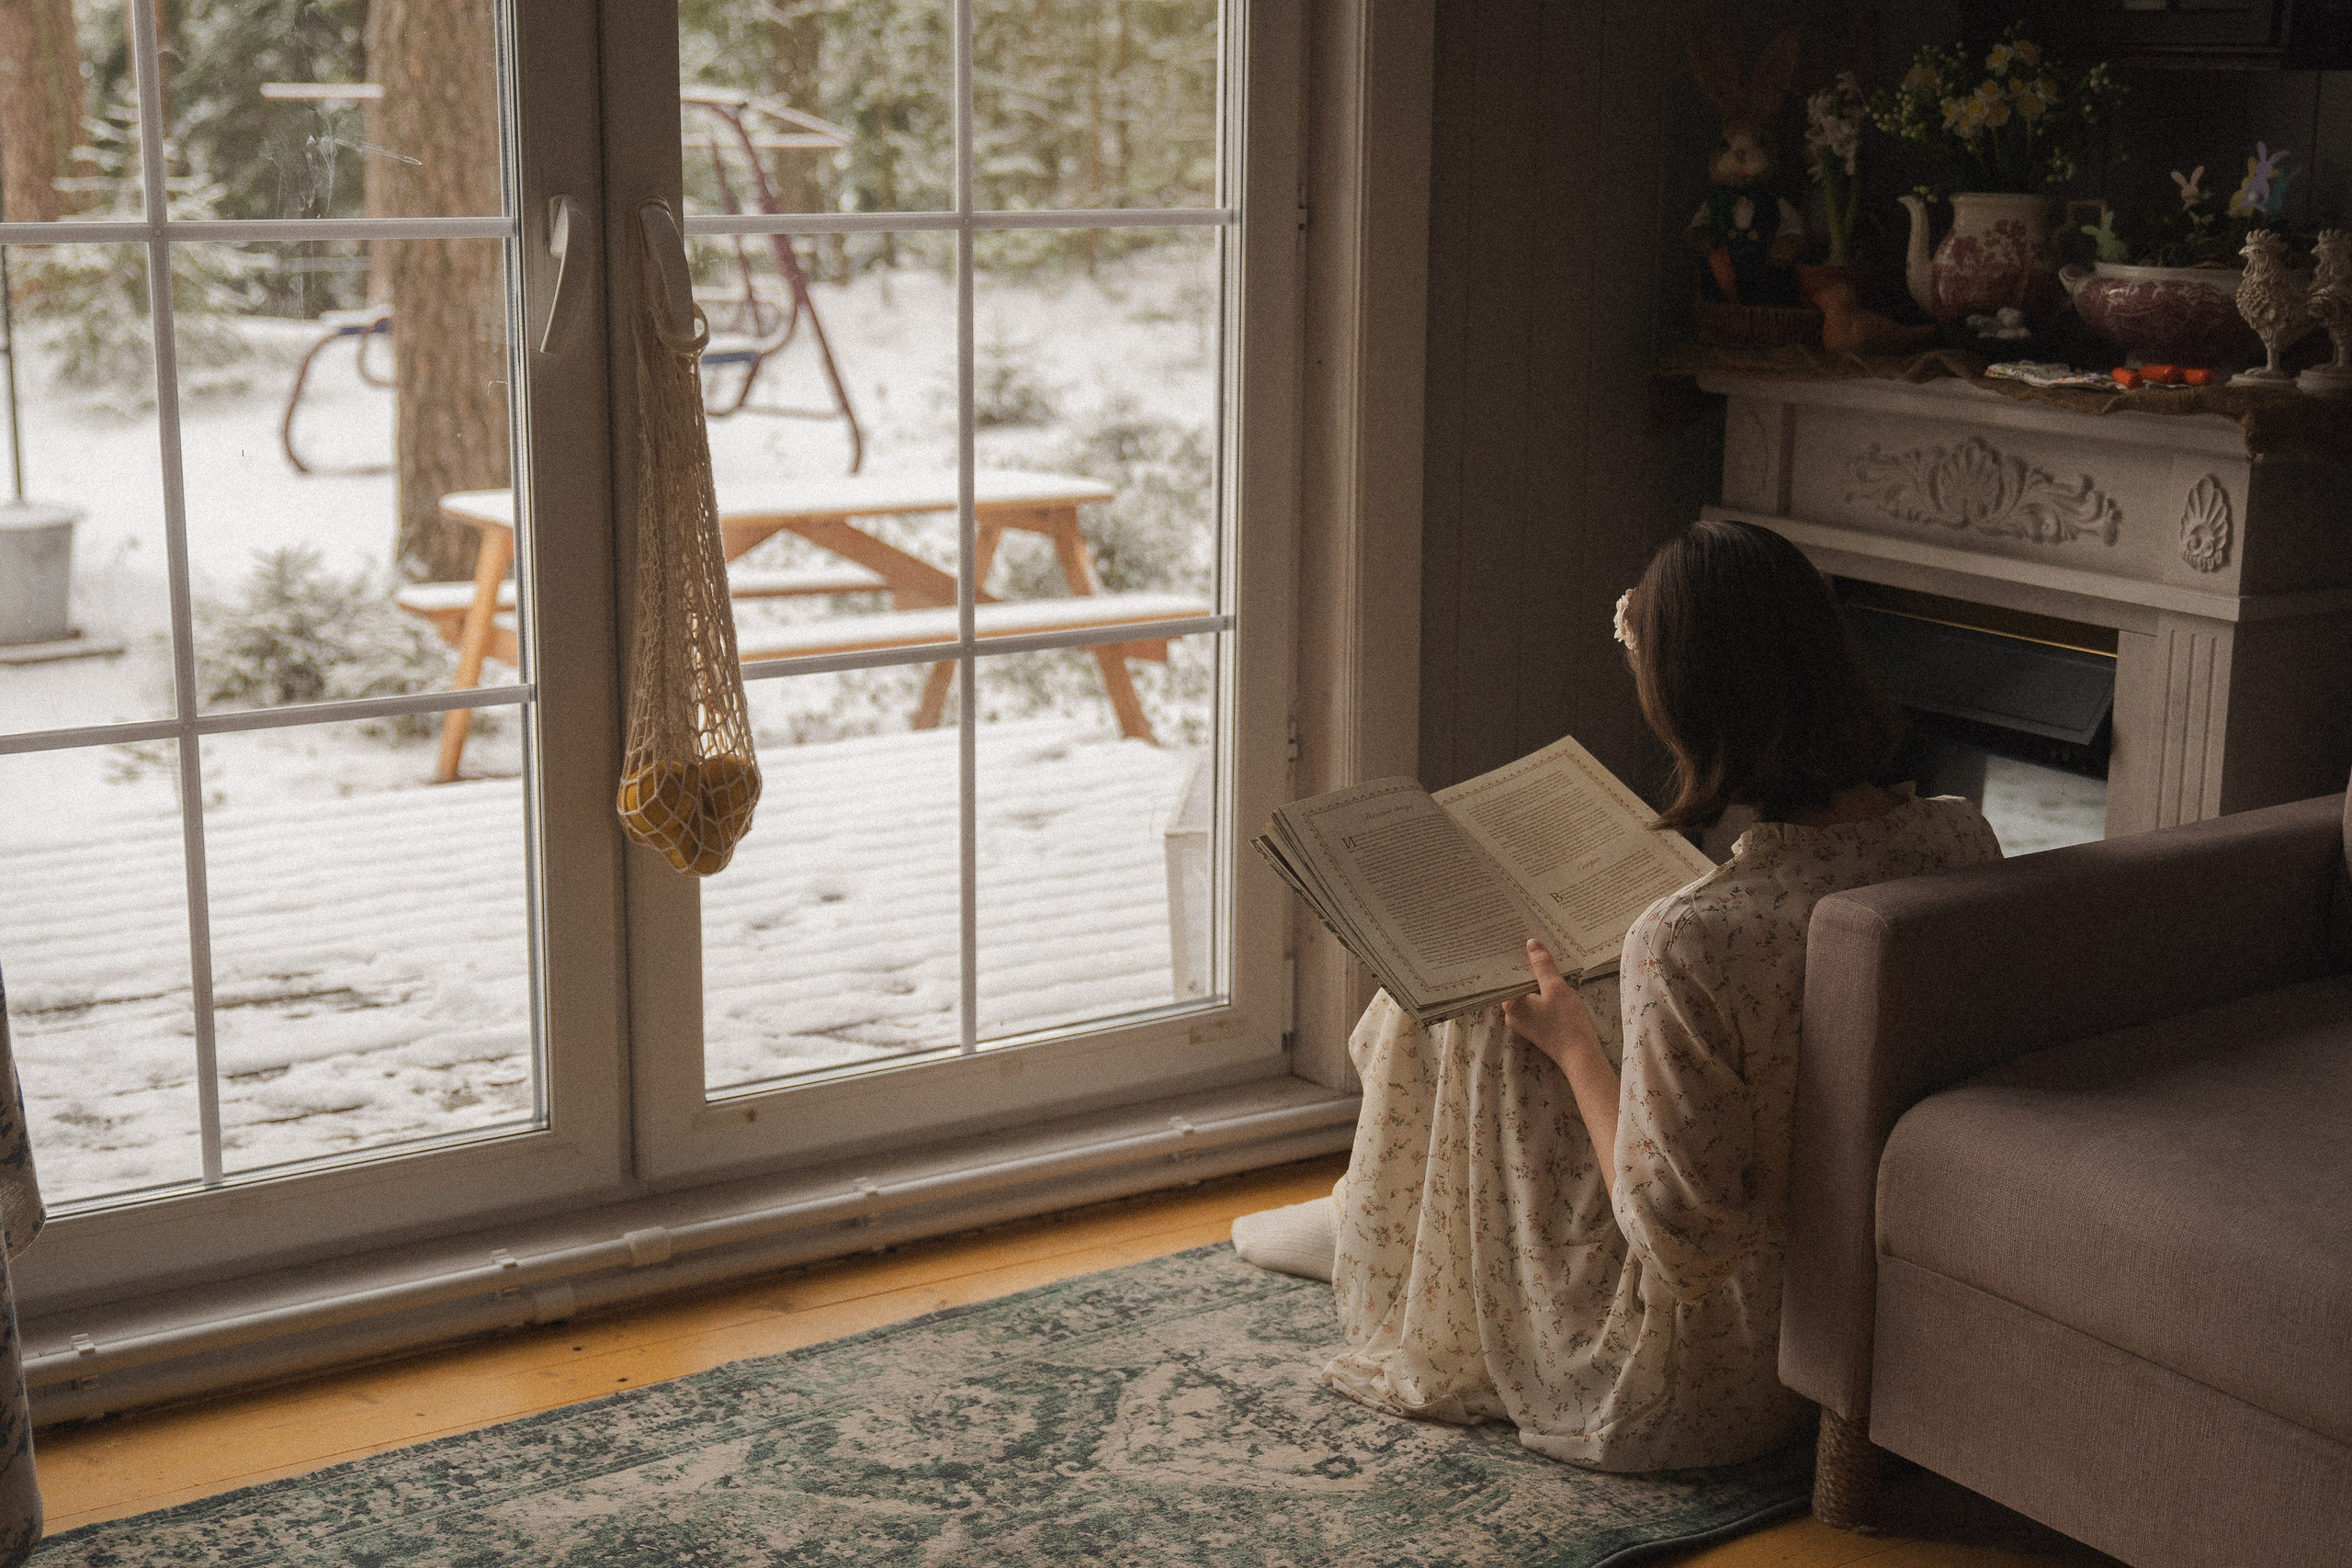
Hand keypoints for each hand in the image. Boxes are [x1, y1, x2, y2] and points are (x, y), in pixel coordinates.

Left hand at [1502, 939, 1602, 1065]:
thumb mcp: (1556, 988)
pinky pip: (1534, 1002)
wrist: (1581, 1055)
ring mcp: (1523, 1021)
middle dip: (1526, 966)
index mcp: (1510, 1004)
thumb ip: (1543, 965)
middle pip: (1516, 983)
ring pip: (1527, 992)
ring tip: (1542, 956)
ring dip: (1536, 978)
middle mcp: (1511, 1013)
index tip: (1516, 939)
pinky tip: (1551, 979)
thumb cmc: (1566, 1022)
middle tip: (1531, 942)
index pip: (1506, 976)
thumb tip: (1531, 943)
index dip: (1513, 958)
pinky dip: (1541, 991)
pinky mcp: (1535, 1025)